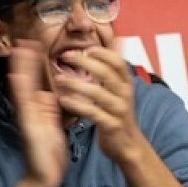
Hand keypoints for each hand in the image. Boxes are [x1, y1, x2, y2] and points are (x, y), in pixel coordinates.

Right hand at [7, 41, 68, 186]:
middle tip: (25, 38)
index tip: (34, 44)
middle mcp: (29, 110)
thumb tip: (47, 95)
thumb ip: (48, 111)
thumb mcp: (51, 126)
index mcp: (37, 109)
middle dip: (25, 60)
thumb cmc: (48, 153)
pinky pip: (22, 105)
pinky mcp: (27, 125)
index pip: (35, 81)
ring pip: (22, 87)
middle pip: (25, 79)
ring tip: (20, 48)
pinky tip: (16, 75)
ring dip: (20, 68)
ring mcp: (26, 116)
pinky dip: (19, 90)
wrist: (44, 175)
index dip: (34, 63)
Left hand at [50, 47, 149, 165]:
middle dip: (86, 62)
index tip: (87, 48)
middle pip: (107, 73)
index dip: (103, 53)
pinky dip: (78, 105)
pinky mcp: (111, 125)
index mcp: (126, 84)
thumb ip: (114, 69)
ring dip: (76, 84)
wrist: (128, 145)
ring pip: (98, 93)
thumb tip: (117, 41)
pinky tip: (64, 100)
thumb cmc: (118, 114)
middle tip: (66, 55)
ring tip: (59, 79)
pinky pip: (93, 113)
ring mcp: (119, 110)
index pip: (118, 62)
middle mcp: (125, 95)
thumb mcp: (120, 90)